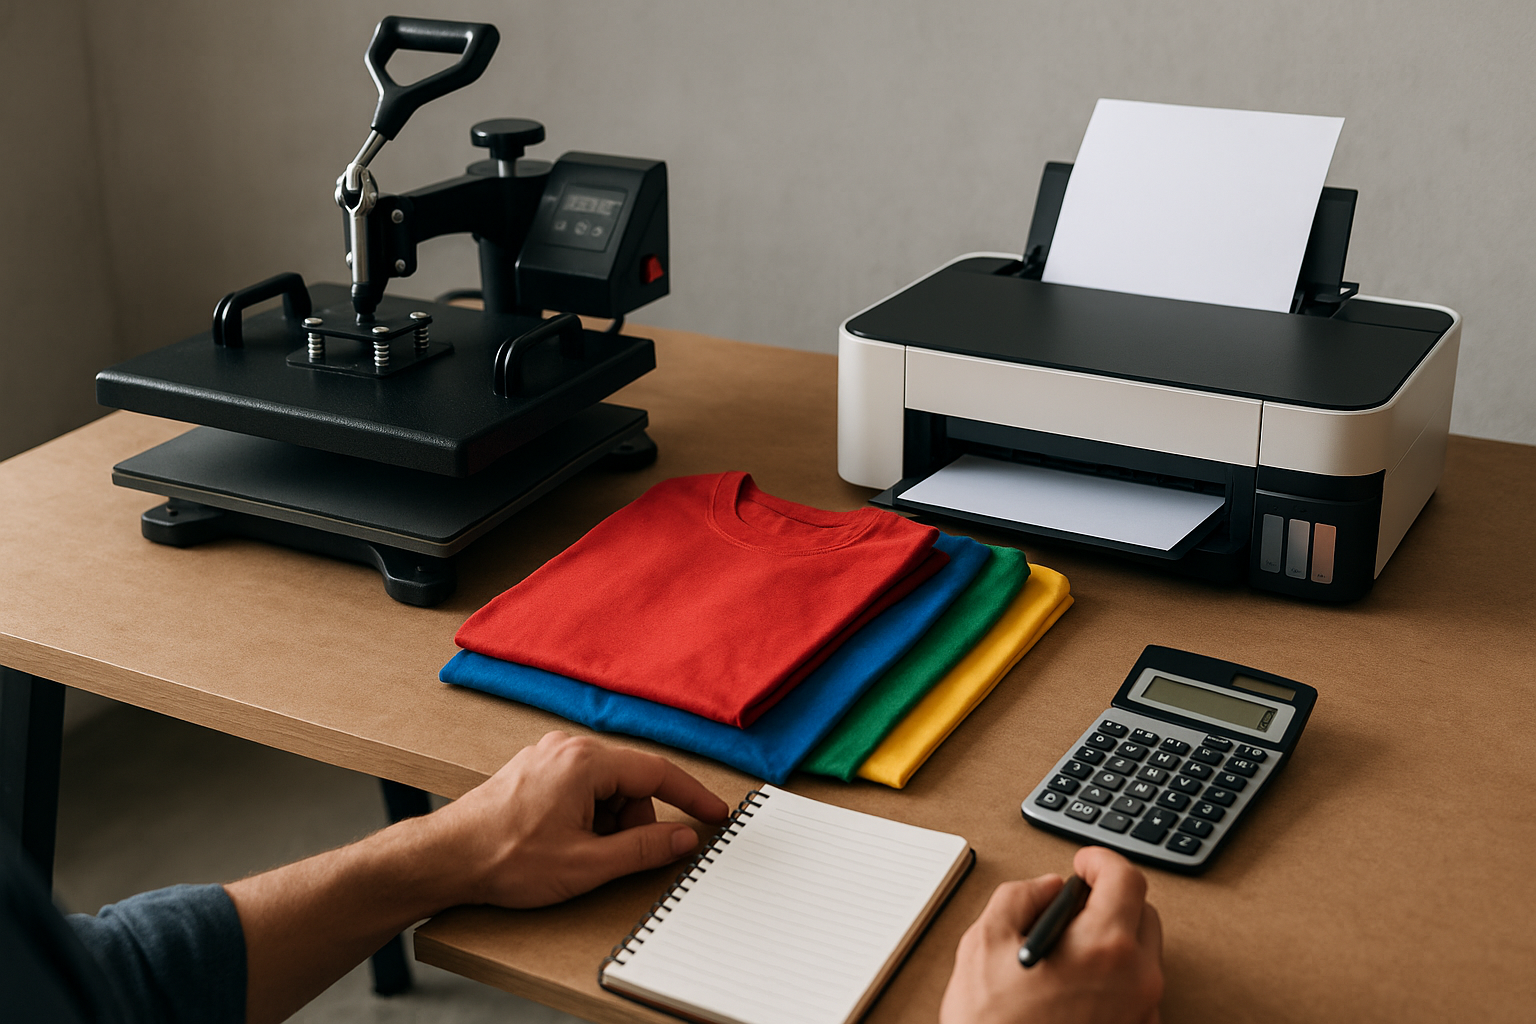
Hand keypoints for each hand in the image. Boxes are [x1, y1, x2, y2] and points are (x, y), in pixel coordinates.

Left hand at [426, 731, 730, 907]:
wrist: (446, 859)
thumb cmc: (504, 857)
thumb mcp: (586, 864)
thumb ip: (643, 849)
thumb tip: (682, 838)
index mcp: (585, 761)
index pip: (658, 772)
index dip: (692, 796)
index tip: (715, 814)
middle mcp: (568, 749)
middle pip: (630, 784)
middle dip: (631, 824)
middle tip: (609, 858)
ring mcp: (548, 758)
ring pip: (605, 790)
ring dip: (605, 824)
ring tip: (575, 853)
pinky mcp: (535, 772)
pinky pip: (581, 791)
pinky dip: (585, 819)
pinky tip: (562, 843)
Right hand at [939, 846, 1163, 1023]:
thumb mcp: (984, 943)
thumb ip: (1018, 897)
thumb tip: (1044, 888)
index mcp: (1104, 946)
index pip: (1126, 878)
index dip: (1101, 860)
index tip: (1083, 862)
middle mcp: (1136, 979)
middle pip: (1142, 913)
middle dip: (1109, 898)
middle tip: (1071, 904)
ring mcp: (1141, 1011)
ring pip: (1141, 953)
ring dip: (1112, 938)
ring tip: (1066, 951)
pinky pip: (1135, 989)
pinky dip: (1113, 975)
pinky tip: (1073, 985)